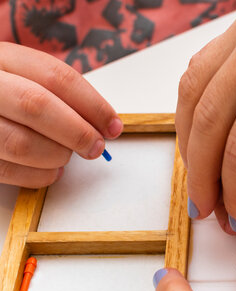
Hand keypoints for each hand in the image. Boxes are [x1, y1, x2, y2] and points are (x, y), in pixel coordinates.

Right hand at [0, 42, 121, 187]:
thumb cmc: (8, 97)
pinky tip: (51, 171)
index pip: (56, 76)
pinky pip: (7, 171)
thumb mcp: (28, 79)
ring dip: (56, 156)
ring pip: (20, 143)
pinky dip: (38, 176)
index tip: (114, 126)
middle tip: (97, 147)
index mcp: (3, 58)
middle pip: (36, 105)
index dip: (93, 104)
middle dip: (77, 132)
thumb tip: (104, 126)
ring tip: (66, 157)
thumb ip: (61, 96)